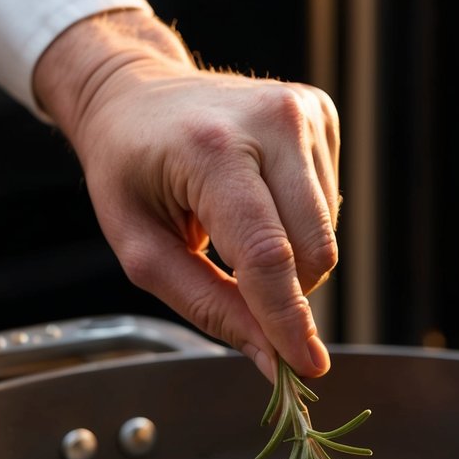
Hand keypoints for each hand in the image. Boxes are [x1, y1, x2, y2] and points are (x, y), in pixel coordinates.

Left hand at [32, 10, 339, 381]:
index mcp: (212, 150)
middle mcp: (270, 121)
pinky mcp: (320, 112)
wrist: (133, 91)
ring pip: (327, 235)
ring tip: (235, 231)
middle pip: (314, 252)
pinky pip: (329, 206)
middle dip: (284, 294)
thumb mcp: (143, 250)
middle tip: (236, 288)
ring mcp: (302, 111)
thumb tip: (274, 361)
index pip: (266, 255)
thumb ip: (208, 307)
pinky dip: (297, 225)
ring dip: (290, 259)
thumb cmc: (129, 171)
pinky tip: (258, 201)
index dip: (286, 320)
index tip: (306, 367)